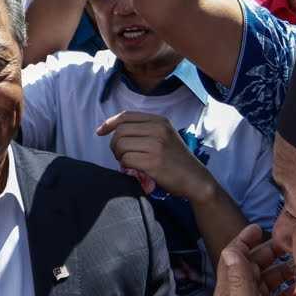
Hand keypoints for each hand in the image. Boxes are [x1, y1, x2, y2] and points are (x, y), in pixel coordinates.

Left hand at [96, 111, 214, 199]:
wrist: (195, 179)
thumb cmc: (175, 160)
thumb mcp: (164, 136)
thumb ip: (144, 130)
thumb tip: (114, 130)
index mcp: (159, 121)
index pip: (126, 116)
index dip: (109, 123)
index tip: (100, 131)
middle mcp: (158, 129)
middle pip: (120, 131)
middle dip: (114, 145)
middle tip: (120, 155)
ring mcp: (156, 145)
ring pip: (120, 145)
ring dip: (119, 156)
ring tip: (128, 162)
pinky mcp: (153, 162)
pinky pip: (126, 160)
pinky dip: (125, 166)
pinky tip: (135, 169)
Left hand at [213, 225, 282, 295]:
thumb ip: (240, 282)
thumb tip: (231, 249)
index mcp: (229, 291)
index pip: (233, 257)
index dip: (244, 240)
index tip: (260, 227)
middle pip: (253, 266)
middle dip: (269, 254)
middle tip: (290, 246)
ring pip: (267, 282)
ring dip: (282, 273)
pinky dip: (289, 293)